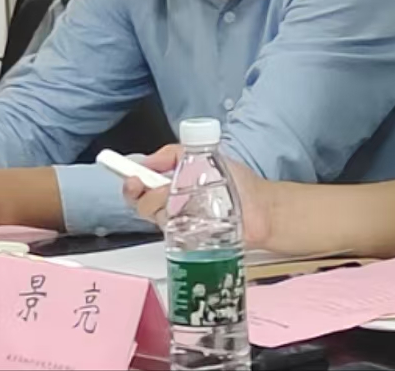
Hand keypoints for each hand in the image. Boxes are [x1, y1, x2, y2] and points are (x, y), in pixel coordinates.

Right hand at [121, 147, 272, 248]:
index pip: (140, 186)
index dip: (131, 183)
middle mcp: (172, 206)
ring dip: (168, 208)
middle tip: (164, 189)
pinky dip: (181, 226)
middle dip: (149, 194)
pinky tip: (194, 219)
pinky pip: (175, 236)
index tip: (132, 178)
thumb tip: (151, 159)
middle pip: (143, 203)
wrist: (262, 209)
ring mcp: (181, 225)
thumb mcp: (205, 157)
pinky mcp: (191, 242)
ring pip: (158, 218)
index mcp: (172, 185)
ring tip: (189, 199)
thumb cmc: (238, 183)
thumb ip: (175, 154)